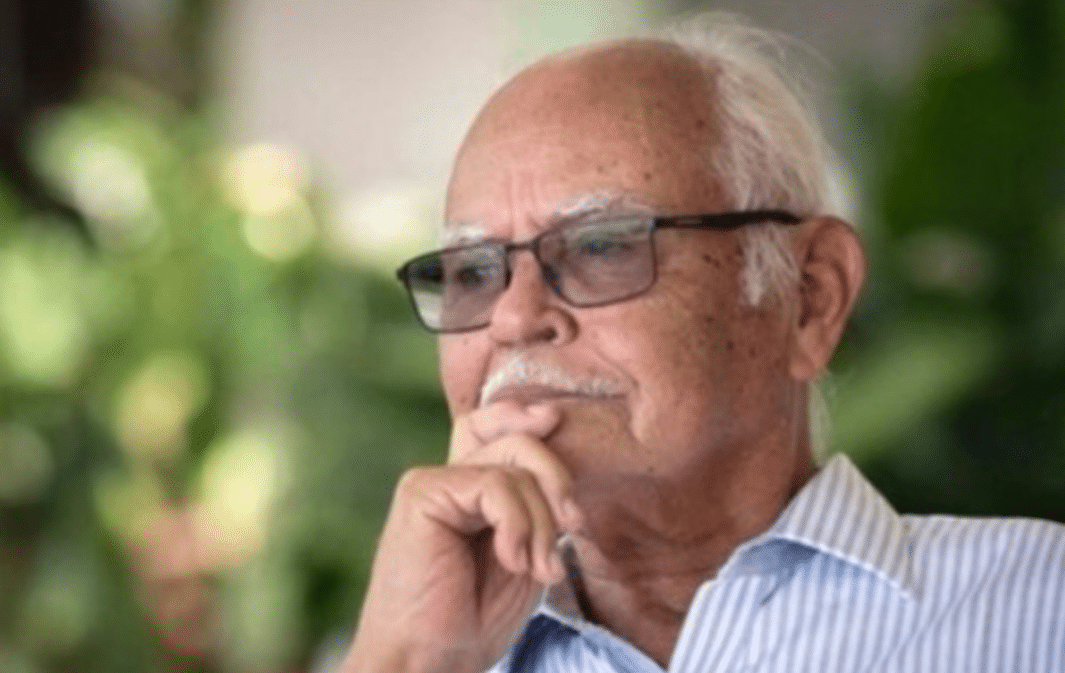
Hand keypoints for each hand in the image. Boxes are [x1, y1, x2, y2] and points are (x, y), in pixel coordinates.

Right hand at [341, 402, 582, 672]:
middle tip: (573, 528)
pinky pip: (496, 485)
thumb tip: (557, 461)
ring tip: (538, 569)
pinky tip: (512, 561)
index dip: (522, 414)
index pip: (494, 428)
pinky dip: (519, 524)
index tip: (554, 418)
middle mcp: (447, 479)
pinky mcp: (422, 493)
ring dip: (542, 522)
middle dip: (556, 480)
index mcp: (467, 490)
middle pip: (516, 440)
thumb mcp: (524, 553)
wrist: (429, 660)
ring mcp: (432, 483)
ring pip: (514, 467)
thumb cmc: (473, 617)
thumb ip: (535, 507)